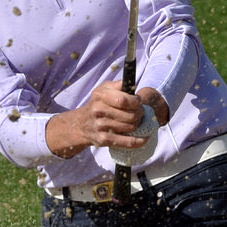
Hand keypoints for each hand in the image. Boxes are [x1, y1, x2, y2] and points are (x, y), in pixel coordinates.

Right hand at [46, 81, 167, 157]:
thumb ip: (117, 85)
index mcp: (99, 96)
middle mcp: (98, 110)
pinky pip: (127, 142)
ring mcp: (100, 126)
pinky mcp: (103, 140)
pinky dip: (139, 141)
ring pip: (130, 127)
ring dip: (138, 124)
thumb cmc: (97, 104)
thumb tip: (131, 84)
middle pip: (130, 115)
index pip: (124, 100)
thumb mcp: (103, 90)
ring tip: (136, 121)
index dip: (136, 101)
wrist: (81, 124)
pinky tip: (145, 138)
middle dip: (140, 113)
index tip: (138, 102)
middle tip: (139, 112)